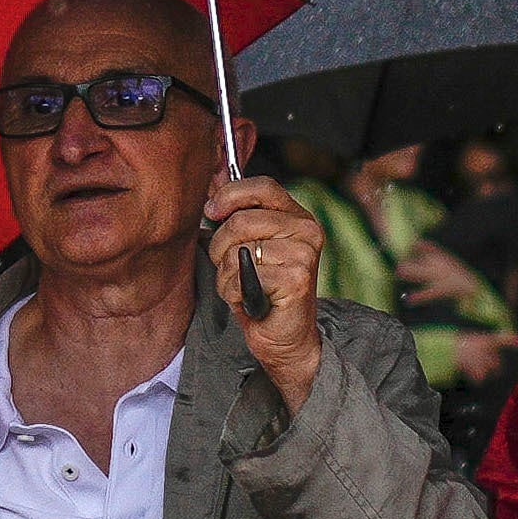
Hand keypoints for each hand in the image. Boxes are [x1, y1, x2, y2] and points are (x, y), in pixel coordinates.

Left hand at [212, 188, 336, 401]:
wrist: (285, 337)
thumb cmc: (262, 289)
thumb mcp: (247, 244)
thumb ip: (236, 213)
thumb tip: (213, 181)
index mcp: (297, 216)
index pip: (262, 186)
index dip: (230, 195)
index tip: (211, 211)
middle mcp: (307, 230)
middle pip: (240, 221)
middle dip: (220, 248)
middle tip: (228, 268)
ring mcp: (304, 254)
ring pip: (237, 251)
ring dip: (226, 275)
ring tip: (241, 287)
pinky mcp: (297, 278)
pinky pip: (242, 276)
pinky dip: (234, 292)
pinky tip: (248, 300)